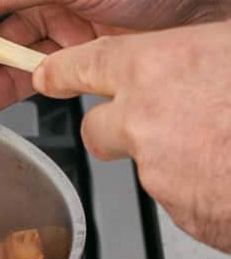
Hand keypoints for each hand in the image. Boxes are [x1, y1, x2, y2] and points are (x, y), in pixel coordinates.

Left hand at [33, 22, 230, 252]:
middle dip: (117, 127)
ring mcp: (160, 172)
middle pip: (98, 127)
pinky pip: (179, 199)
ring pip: (145, 164)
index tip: (45, 73)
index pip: (81, 65)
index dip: (61, 71)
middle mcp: (143, 120)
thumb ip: (198, 51)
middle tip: (159, 120)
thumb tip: (194, 48)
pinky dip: (199, 191)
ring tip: (222, 146)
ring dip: (172, 159)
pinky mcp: (182, 213)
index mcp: (153, 66)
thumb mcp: (227, 45)